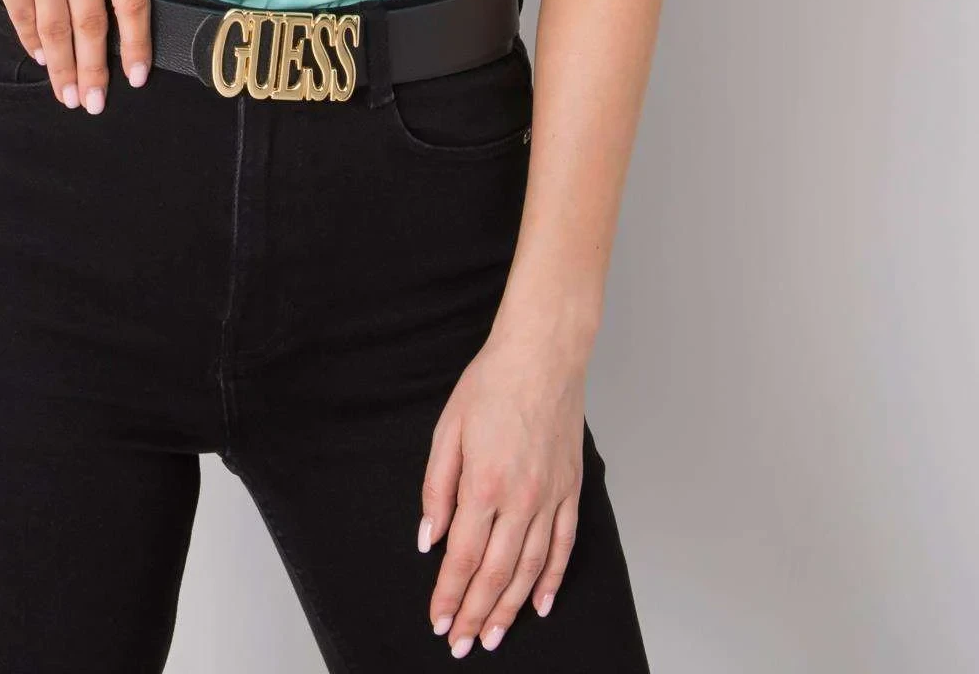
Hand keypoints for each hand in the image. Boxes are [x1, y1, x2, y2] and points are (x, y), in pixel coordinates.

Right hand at [0, 0, 152, 112]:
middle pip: (93, 22)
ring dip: (63, 67)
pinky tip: (40, 59)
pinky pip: (23, 16)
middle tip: (95, 103)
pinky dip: (32, 43)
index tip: (138, 76)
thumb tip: (115, 15)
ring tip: (67, 95)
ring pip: (57, 27)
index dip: (137, 43)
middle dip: (96, 71)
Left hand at [418, 324, 586, 654]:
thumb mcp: (447, 429)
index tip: (439, 621)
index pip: (461, 557)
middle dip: (475, 614)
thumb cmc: (490, 385)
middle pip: (495, 573)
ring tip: (494, 636)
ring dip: (510, 608)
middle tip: (462, 643)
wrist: (543, 355)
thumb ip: (436, 489)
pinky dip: (551, 580)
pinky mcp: (571, 490)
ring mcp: (550, 497)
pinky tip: (539, 604)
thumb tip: (428, 539)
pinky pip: (563, 546)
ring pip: (530, 570)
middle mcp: (521, 499)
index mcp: (484, 484)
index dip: (448, 595)